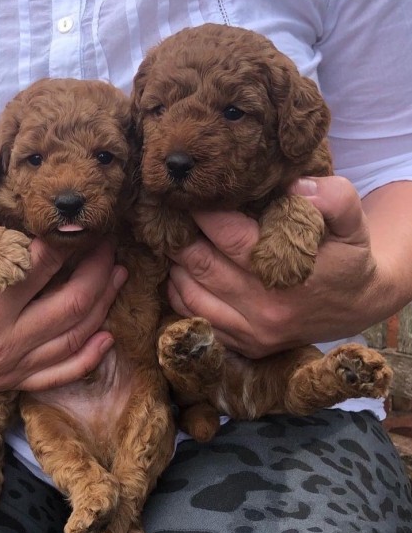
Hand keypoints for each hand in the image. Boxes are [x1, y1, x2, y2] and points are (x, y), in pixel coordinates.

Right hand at [0, 238, 126, 390]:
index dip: (70, 242)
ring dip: (103, 307)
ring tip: (118, 276)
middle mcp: (5, 345)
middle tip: (110, 245)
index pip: (46, 268)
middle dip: (99, 270)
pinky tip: (106, 339)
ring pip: (73, 340)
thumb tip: (26, 230)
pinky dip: (86, 359)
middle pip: (73, 305)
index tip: (84, 222)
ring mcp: (7, 369)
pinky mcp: (4, 383)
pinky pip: (55, 377)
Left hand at [166, 176, 384, 357]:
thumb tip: (294, 187)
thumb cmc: (348, 254)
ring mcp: (254, 332)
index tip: (193, 196)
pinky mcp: (246, 345)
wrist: (360, 304)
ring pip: (191, 295)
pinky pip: (196, 318)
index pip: (230, 237)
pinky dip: (180, 294)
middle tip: (173, 218)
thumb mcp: (353, 221)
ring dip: (176, 266)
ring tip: (175, 242)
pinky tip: (182, 271)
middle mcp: (268, 308)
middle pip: (202, 265)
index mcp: (290, 274)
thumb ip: (333, 198)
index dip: (205, 213)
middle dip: (182, 238)